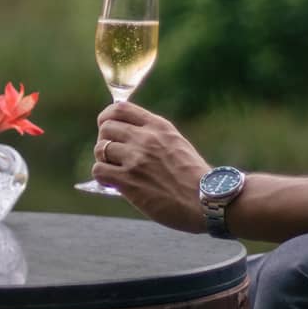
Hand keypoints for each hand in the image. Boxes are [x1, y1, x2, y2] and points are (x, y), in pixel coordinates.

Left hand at [93, 102, 209, 233]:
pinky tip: (111, 182)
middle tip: (112, 154)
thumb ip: (154, 137)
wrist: (208, 200)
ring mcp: (136, 159)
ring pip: (100, 148)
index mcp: (158, 126)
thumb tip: (128, 138)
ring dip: (103, 159)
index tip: (107, 126)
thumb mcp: (177, 144)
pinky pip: (100, 170)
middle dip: (104, 140)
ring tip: (113, 169)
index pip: (120, 108)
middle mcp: (145, 138)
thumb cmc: (195, 177)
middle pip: (106, 127)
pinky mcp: (129, 181)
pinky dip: (102, 176)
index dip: (107, 117)